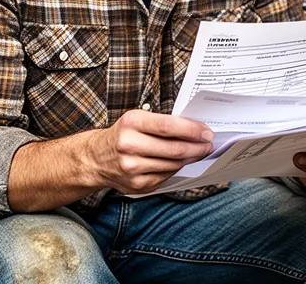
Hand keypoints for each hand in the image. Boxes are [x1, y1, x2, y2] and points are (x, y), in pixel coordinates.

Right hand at [85, 109, 213, 194]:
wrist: (97, 158)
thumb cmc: (124, 134)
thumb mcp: (138, 119)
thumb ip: (163, 123)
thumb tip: (196, 130)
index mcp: (131, 123)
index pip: (168, 127)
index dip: (192, 130)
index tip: (207, 132)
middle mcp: (129, 145)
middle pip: (174, 149)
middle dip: (197, 147)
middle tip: (208, 145)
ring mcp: (132, 168)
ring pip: (173, 164)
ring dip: (190, 159)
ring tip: (198, 153)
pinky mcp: (137, 185)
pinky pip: (166, 176)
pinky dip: (176, 169)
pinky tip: (180, 163)